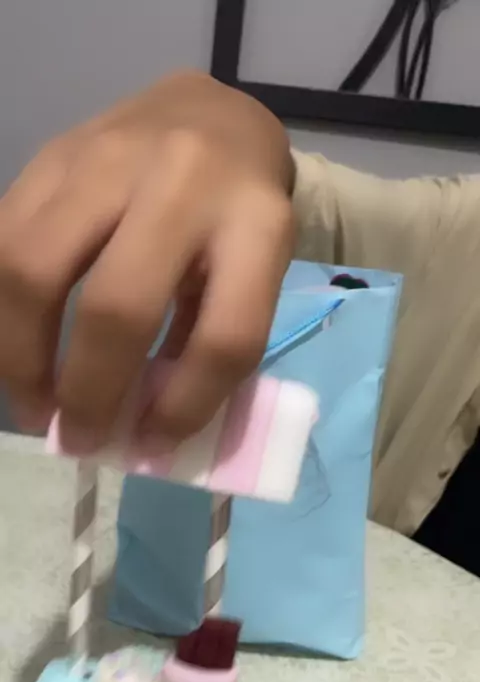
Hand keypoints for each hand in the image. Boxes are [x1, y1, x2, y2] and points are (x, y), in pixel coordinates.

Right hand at [0, 72, 293, 451]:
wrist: (214, 116)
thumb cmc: (239, 213)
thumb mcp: (254, 274)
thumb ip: (207, 342)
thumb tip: (145, 429)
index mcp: (258, 225)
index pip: (226, 337)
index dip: (186, 407)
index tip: (153, 444)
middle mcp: (184, 183)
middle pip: (118, 307)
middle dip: (88, 393)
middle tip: (77, 438)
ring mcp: (109, 159)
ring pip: (35, 268)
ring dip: (21, 357)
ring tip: (33, 404)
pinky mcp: (53, 152)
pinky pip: (2, 238)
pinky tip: (14, 344)